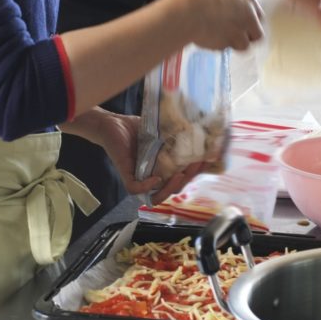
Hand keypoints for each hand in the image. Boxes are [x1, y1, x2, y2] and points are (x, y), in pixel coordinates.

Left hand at [63, 109, 203, 202]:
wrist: (113, 123)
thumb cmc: (137, 128)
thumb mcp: (162, 132)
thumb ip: (178, 136)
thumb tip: (202, 132)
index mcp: (163, 169)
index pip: (182, 179)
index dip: (195, 174)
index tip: (207, 161)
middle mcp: (153, 178)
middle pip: (174, 190)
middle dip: (188, 180)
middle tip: (195, 165)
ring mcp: (140, 178)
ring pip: (157, 196)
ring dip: (171, 188)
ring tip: (180, 175)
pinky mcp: (126, 175)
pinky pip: (137, 189)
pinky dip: (147, 187)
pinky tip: (156, 178)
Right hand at [169, 0, 264, 51]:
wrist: (190, 12)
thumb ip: (233, 2)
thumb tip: (235, 8)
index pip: (259, 16)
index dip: (250, 23)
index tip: (242, 26)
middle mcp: (249, 14)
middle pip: (258, 34)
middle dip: (247, 37)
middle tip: (234, 36)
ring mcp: (241, 30)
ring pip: (245, 45)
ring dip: (234, 44)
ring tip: (219, 37)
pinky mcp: (231, 43)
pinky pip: (228, 48)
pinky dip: (221, 47)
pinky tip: (210, 38)